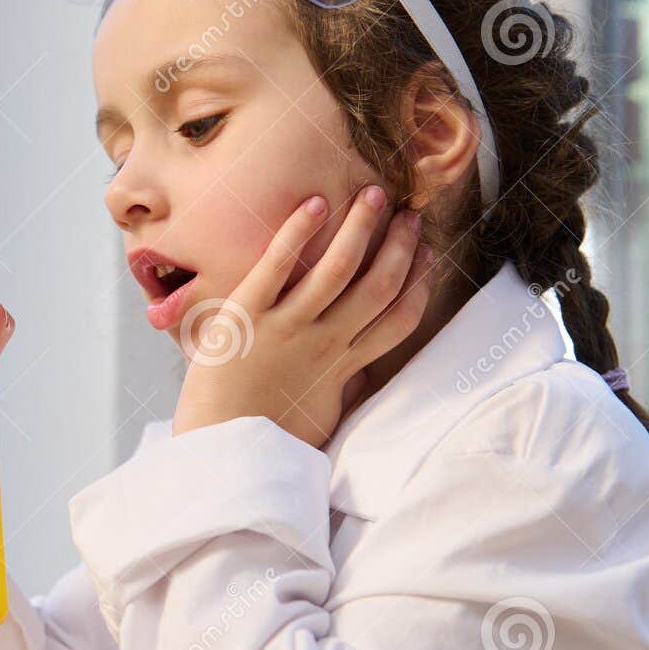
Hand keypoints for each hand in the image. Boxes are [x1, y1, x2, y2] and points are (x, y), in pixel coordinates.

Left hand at [171, 187, 432, 449]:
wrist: (219, 454)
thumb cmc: (264, 441)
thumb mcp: (317, 419)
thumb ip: (339, 390)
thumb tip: (357, 378)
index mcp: (341, 368)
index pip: (397, 320)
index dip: (419, 283)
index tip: (429, 254)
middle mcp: (322, 344)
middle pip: (378, 286)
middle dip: (399, 246)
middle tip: (409, 213)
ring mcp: (286, 328)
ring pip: (338, 269)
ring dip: (361, 228)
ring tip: (374, 195)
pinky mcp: (246, 317)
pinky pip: (277, 266)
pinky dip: (297, 232)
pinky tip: (315, 203)